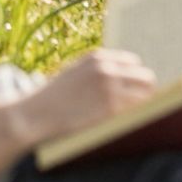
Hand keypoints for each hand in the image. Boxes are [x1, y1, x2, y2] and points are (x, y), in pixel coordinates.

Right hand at [7, 49, 156, 149]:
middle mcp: (106, 68)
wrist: (35, 114)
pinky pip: (137, 110)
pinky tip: (133, 123)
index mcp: (97, 57)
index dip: (135, 78)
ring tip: (139, 117)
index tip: (137, 91)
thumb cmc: (55, 98)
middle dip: (145, 92)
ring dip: (144, 105)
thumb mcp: (76, 74)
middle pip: (145, 77)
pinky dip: (138, 116)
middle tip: (142, 107)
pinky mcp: (111, 108)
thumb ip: (99, 72)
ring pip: (146, 94)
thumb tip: (127, 81)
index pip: (133, 63)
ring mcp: (110, 87)